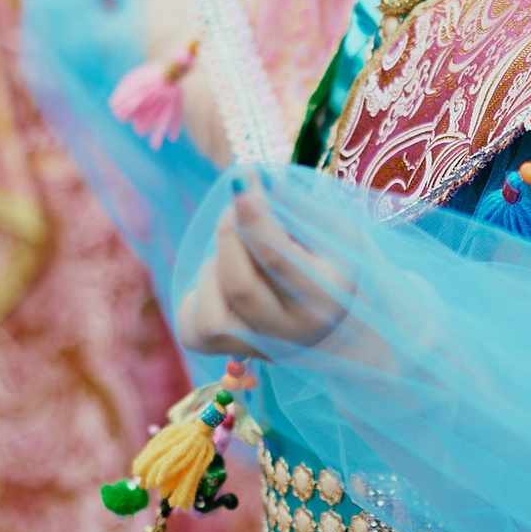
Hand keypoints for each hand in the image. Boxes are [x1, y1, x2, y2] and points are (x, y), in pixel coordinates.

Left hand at [176, 190, 349, 353]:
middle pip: (239, 286)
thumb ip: (294, 207)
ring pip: (213, 316)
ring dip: (215, 269)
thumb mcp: (332, 232)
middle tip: (234, 209)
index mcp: (326, 296)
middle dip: (229, 235)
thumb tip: (251, 178)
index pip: (278, 259)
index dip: (254, 217)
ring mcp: (258, 348)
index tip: (241, 181)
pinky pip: (194, 329)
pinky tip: (219, 283)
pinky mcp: (226, 353)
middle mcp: (290, 331)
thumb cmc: (333, 266)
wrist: (336, 328)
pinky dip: (198, 296)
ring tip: (238, 255)